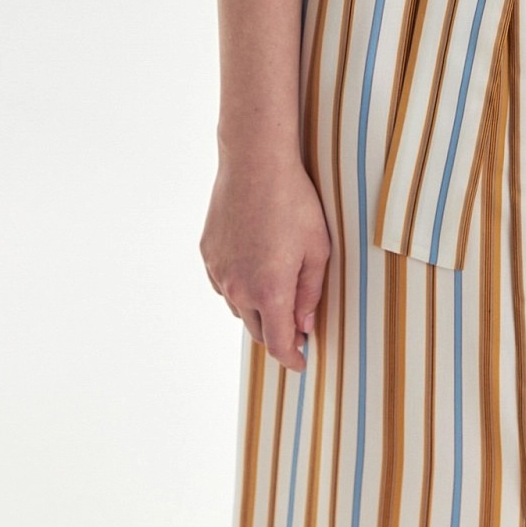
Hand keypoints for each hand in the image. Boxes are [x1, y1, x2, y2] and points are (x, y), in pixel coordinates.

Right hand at [200, 153, 330, 372]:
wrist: (255, 163)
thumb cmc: (294, 202)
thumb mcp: (317, 248)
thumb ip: (310, 293)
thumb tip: (305, 325)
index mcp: (270, 291)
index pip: (278, 343)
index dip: (291, 358)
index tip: (300, 363)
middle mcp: (239, 288)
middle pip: (257, 330)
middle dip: (277, 333)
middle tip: (296, 326)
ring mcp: (219, 271)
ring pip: (238, 307)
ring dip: (257, 308)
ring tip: (276, 287)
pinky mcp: (208, 254)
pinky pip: (224, 284)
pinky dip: (239, 286)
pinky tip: (254, 266)